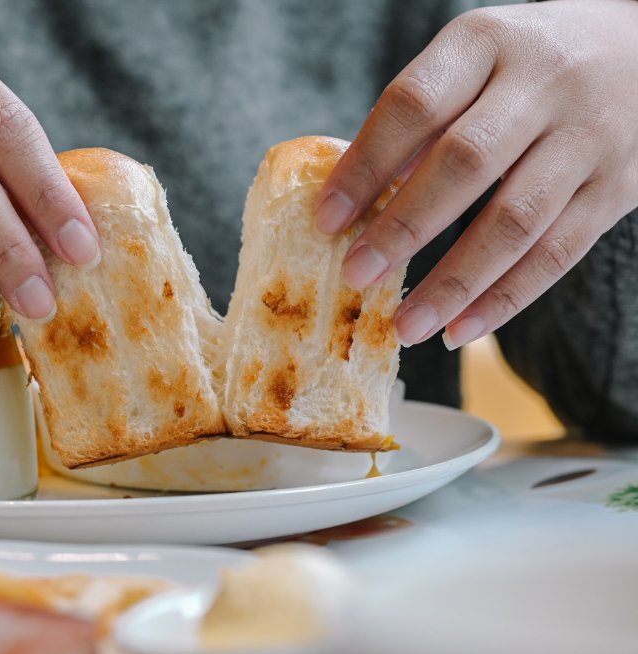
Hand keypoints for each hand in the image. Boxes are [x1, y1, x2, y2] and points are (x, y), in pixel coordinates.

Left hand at [315, 0, 637, 349]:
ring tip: (406, 325)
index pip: (414, 104)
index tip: (326, 219)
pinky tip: (460, 329)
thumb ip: (421, 121)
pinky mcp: (618, 187)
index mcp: (486, 43)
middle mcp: (543, 84)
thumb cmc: (526, 64)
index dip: (366, 166)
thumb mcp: (473, 62)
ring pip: (515, 221)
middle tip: (357, 275)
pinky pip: (557, 253)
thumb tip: (353, 201)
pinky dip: (505, 299)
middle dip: (404, 228)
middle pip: (465, 164)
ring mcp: (587, 137)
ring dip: (454, 282)